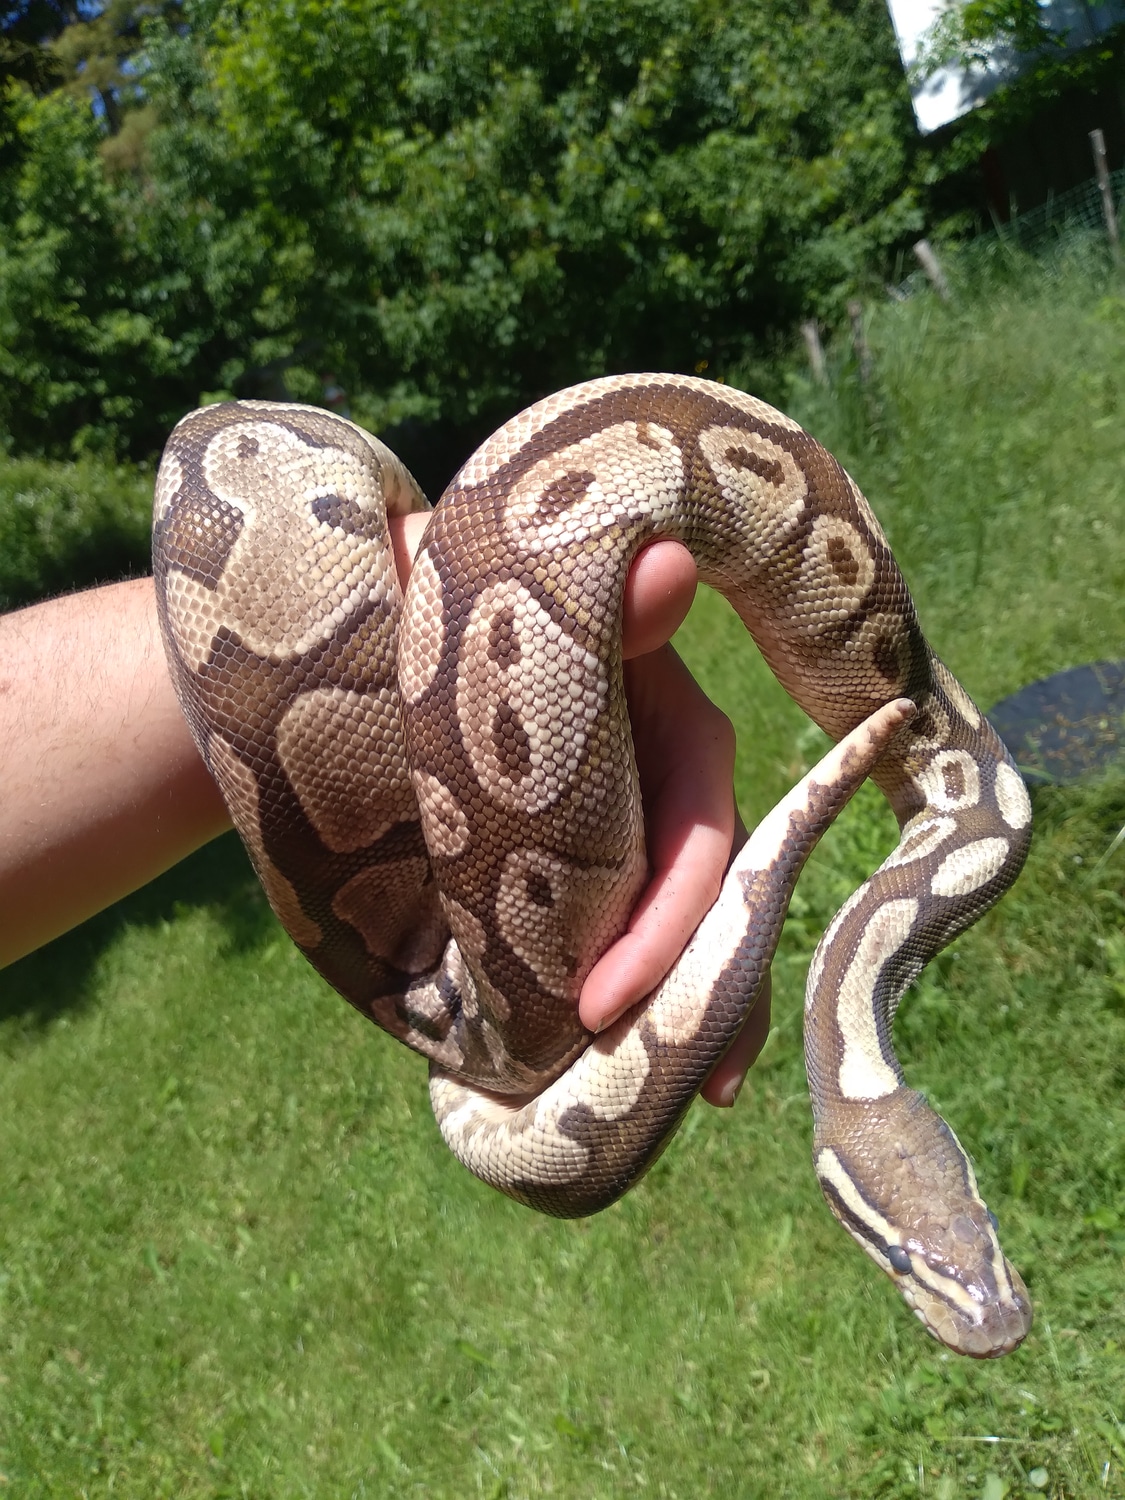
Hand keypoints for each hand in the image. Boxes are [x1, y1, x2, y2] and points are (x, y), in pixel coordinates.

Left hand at [396, 518, 770, 1108]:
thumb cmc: (423, 602)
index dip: (669, 917)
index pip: (696, 822)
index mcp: (656, 705)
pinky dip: (617, 983)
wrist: (340, 630)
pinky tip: (599, 1048)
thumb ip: (588, 608)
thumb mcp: (504, 598)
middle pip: (705, 887)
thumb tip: (669, 562)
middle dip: (710, 985)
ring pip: (668, 916)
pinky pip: (609, 924)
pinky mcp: (565, 856)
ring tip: (678, 1098)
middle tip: (706, 1087)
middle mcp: (648, 769)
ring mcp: (610, 817)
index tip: (601, 1000)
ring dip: (681, 1002)